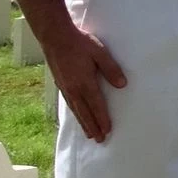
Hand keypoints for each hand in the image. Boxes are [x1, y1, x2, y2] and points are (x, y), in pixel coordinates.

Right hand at [49, 23, 126, 142]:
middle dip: (93, 127)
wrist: (55, 37)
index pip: (96, 106)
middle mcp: (74, 89)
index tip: (108, 131)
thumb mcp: (100, 53)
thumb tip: (122, 85)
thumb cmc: (80, 43)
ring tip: (89, 134)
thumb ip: (111, 69)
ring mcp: (65, 88)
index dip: (103, 119)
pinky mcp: (60, 84)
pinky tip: (77, 115)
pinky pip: (69, 104)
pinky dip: (75, 113)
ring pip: (76, 110)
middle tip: (100, 140)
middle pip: (85, 113)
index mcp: (85, 83)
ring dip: (83, 123)